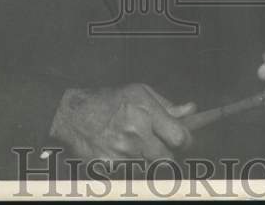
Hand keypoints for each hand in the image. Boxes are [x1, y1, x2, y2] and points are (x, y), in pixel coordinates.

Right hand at [50, 84, 195, 161]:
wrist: (73, 114)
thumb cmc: (109, 100)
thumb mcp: (140, 93)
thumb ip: (167, 105)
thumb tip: (191, 110)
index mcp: (145, 111)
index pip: (179, 137)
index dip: (185, 141)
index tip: (184, 141)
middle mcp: (135, 132)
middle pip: (167, 159)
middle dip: (167, 155)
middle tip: (160, 146)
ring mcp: (121, 152)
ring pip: (149, 167)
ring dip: (148, 160)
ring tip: (136, 145)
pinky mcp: (109, 167)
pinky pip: (131, 172)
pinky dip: (130, 165)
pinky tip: (121, 151)